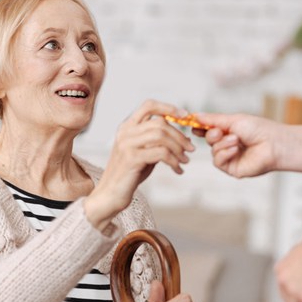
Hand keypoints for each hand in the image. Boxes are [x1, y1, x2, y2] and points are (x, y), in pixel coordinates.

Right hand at [85, 100, 194, 226]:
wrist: (110, 195)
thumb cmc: (129, 174)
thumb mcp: (144, 152)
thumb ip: (157, 142)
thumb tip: (184, 138)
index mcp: (127, 126)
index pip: (149, 105)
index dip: (169, 108)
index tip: (185, 116)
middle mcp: (125, 132)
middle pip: (160, 123)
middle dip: (180, 136)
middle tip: (191, 149)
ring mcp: (127, 144)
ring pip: (161, 136)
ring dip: (178, 149)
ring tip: (185, 160)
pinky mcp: (131, 158)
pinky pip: (160, 153)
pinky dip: (174, 161)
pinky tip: (177, 169)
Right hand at [193, 112, 281, 177]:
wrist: (273, 144)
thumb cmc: (258, 129)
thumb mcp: (233, 120)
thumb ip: (213, 119)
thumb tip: (195, 116)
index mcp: (230, 131)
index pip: (210, 130)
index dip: (201, 127)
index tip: (193, 124)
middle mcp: (229, 145)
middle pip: (209, 140)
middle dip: (212, 135)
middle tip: (220, 132)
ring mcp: (231, 158)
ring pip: (213, 151)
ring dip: (222, 144)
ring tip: (236, 140)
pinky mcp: (232, 169)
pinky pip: (218, 161)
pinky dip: (224, 154)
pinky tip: (235, 149)